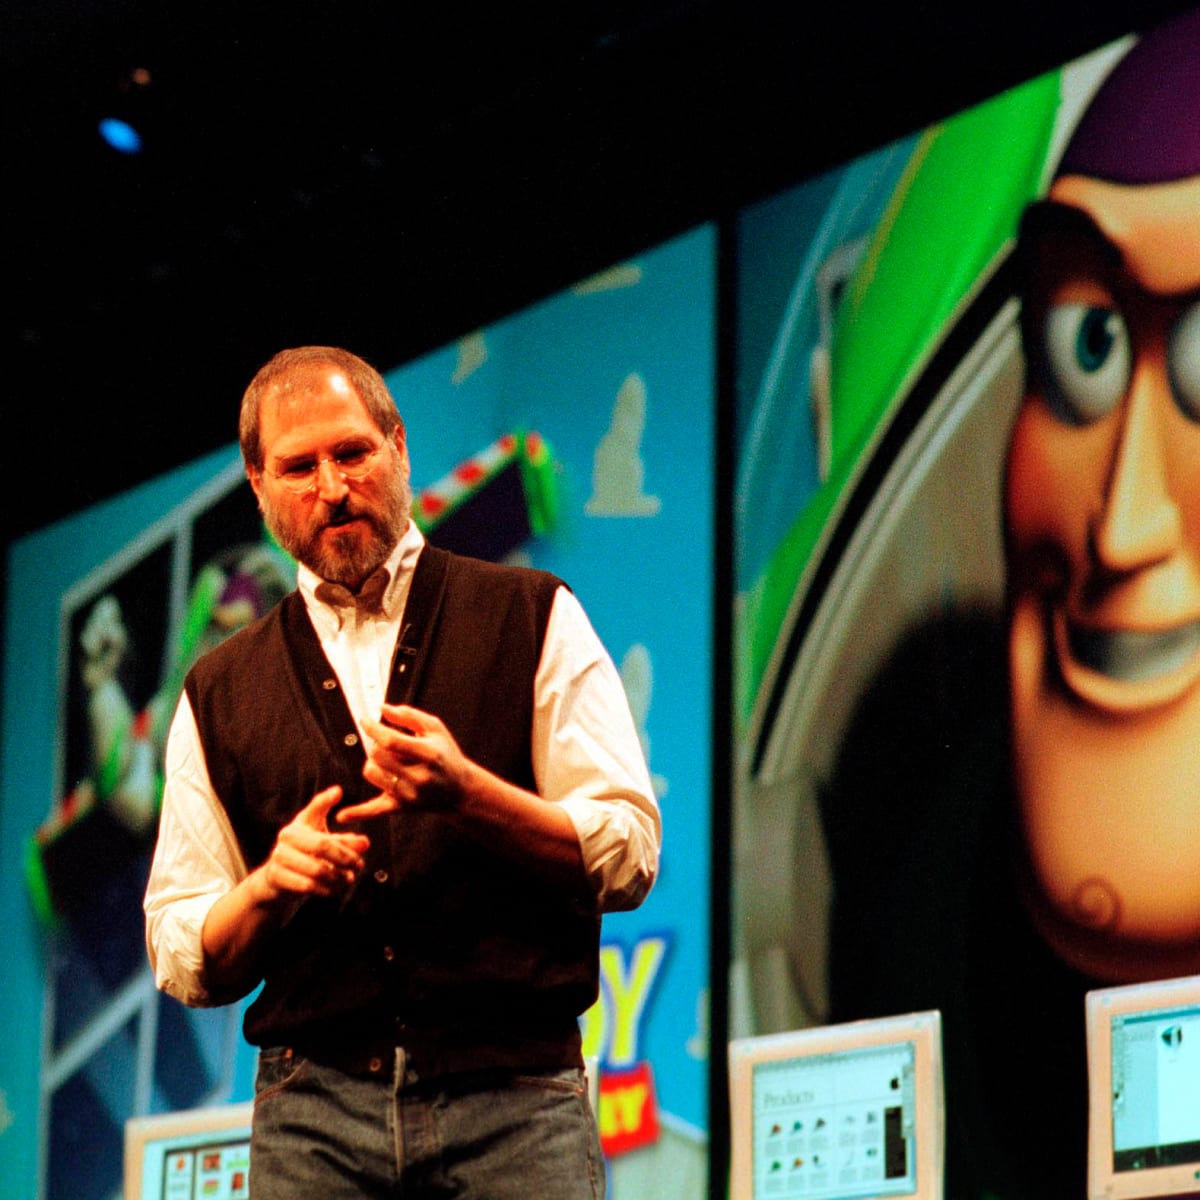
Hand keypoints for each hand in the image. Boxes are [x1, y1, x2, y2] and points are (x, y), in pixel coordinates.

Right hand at [259, 785, 369, 903]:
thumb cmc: (305, 855)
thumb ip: (345, 842)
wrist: (276, 879)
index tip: (339, 792)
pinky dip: (325, 889)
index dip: (326, 800)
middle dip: (345, 857)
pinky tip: (334, 889)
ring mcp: (279, 856)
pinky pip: (307, 885)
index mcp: (300, 823)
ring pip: (317, 869)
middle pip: (322, 845)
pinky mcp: (276, 876)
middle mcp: (287, 836)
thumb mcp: (324, 843)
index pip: (314, 808)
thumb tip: (365, 843)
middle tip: (359, 865)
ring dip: (337, 877)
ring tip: (348, 879)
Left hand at [340, 705, 470, 821]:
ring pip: (372, 774)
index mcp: (428, 754)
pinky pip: (374, 810)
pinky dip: (357, 812)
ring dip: (373, 764)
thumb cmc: (446, 755)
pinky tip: (341, 815)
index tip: (365, 720)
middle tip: (386, 744)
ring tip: (387, 762)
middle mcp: (418, 777)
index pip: (391, 741)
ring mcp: (409, 794)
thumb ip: (409, 716)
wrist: (460, 790)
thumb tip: (382, 709)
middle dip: (376, 745)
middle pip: (377, 756)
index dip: (373, 729)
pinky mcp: (402, 808)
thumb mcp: (435, 729)